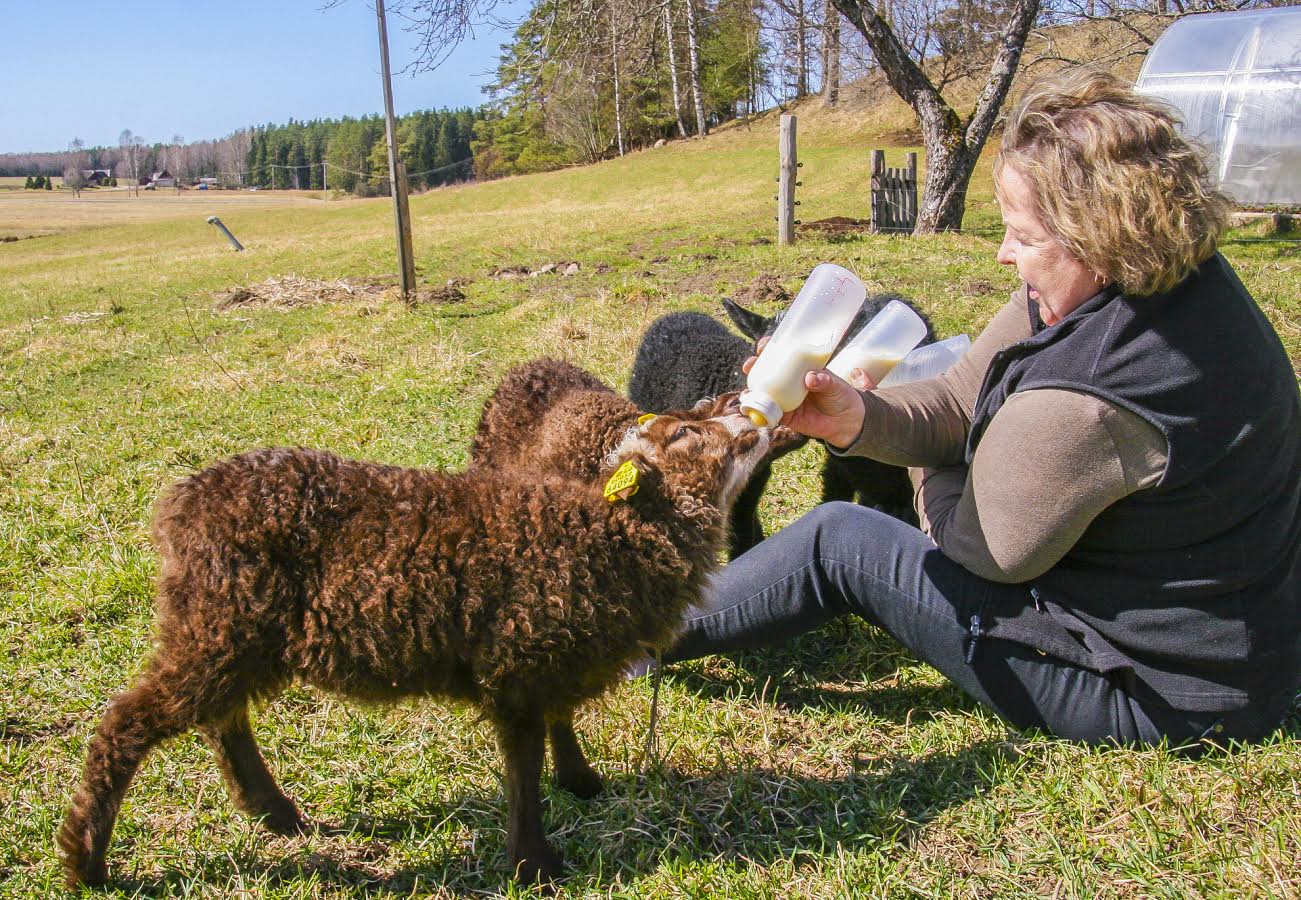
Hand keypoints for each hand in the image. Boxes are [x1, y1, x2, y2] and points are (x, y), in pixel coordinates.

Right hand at [742, 338, 866, 448]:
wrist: (847, 422)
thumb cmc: (842, 396)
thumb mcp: (836, 385)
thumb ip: (825, 380)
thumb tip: (810, 378)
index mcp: (802, 369)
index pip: (783, 354)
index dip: (771, 348)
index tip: (764, 346)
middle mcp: (791, 382)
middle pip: (768, 371)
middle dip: (755, 366)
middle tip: (751, 364)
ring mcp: (787, 398)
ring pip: (765, 391)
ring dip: (753, 389)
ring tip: (748, 388)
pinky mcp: (786, 416)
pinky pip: (769, 413)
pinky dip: (759, 410)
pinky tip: (751, 407)